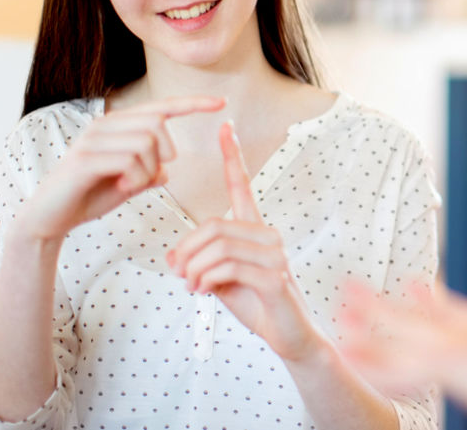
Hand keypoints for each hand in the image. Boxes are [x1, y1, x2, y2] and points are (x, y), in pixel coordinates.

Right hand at [16, 95, 224, 241]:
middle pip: (158, 124)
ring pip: (146, 142)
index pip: (162, 108)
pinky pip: (129, 160)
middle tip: (149, 175)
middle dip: (165, 153)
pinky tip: (123, 187)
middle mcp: (105, 125)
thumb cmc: (87, 199)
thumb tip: (166, 172)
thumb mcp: (126, 187)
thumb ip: (147, 176)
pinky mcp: (85, 158)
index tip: (222, 102)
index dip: (193, 103)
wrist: (49, 218)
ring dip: (148, 170)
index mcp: (118, 127)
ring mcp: (93, 140)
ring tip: (131, 185)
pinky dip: (135, 178)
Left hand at [166, 121, 326, 360]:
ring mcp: (275, 256)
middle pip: (214, 225)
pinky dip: (206, 279)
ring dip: (194, 268)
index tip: (225, 128)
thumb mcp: (223, 282)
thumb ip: (202, 264)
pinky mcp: (275, 278)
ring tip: (191, 286)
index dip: (233, 156)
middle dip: (186, 250)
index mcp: (256, 231)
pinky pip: (228, 267)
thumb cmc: (260, 306)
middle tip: (178, 273)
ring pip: (218, 245)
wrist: (291, 337)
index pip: (242, 186)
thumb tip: (175, 259)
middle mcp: (269, 237)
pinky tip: (204, 290)